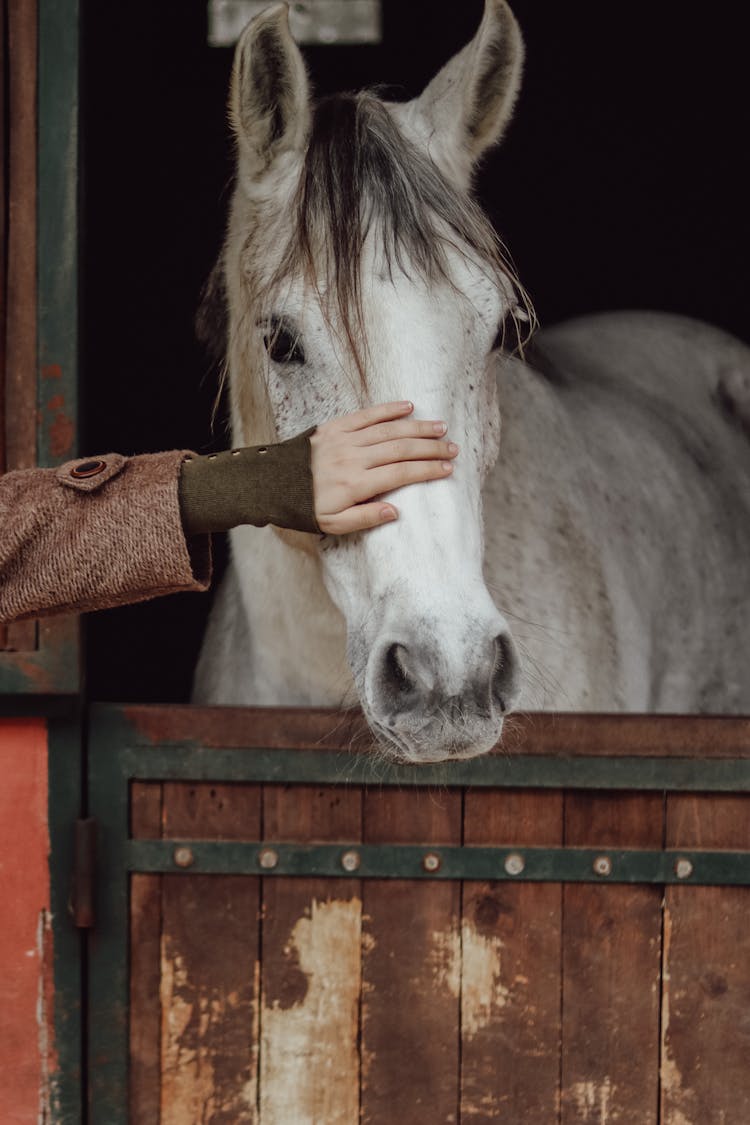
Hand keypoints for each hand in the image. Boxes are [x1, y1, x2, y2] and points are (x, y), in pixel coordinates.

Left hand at [309, 401, 457, 534]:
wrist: (270, 484)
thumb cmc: (304, 507)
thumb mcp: (333, 524)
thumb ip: (365, 518)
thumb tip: (395, 511)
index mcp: (355, 484)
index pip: (401, 473)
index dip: (427, 470)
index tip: (447, 469)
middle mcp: (353, 458)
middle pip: (400, 448)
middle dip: (430, 448)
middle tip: (452, 448)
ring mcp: (344, 439)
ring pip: (388, 430)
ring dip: (416, 427)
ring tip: (439, 427)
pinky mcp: (335, 426)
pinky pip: (366, 415)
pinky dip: (388, 410)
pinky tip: (408, 407)